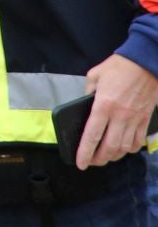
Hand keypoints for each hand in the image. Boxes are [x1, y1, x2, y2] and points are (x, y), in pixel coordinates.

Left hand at [77, 54, 157, 168]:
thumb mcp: (94, 76)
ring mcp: (135, 119)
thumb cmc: (118, 67)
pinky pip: (138, 140)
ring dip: (114, 156)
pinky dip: (130, 149)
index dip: (85, 152)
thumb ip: (88, 92)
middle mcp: (119, 116)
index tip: (80, 163)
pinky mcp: (146, 119)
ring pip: (124, 147)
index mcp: (103, 106)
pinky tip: (124, 150)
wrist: (145, 63)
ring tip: (106, 158)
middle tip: (92, 163)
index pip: (92, 135)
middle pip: (109, 146)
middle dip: (99, 159)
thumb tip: (86, 105)